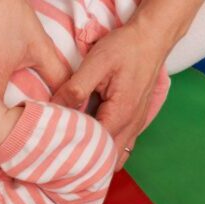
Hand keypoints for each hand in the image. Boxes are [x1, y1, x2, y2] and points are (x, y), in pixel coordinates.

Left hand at [51, 21, 167, 170]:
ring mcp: (135, 125)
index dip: (72, 153)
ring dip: (95, 159)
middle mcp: (131, 126)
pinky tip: (86, 146)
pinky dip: (104, 151)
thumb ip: (75, 88)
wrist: (152, 37)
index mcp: (121, 114)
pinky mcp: (134, 121)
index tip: (52, 152)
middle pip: (105, 159)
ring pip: (114, 156)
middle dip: (83, 164)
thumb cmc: (126, 48)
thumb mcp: (96, 62)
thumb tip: (54, 109)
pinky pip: (119, 146)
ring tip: (70, 158)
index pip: (94, 148)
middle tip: (58, 162)